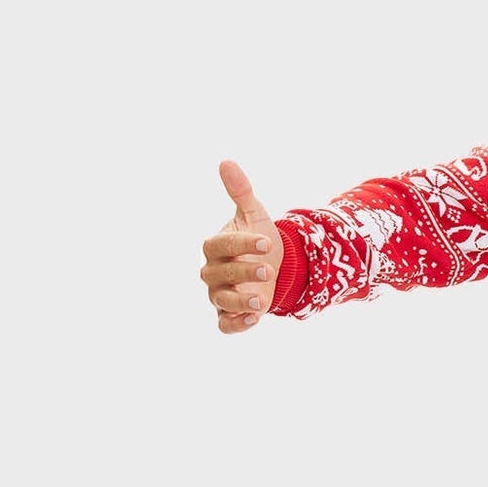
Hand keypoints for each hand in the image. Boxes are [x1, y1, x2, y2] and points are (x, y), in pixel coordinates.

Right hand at [200, 160, 284, 333]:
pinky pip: (225, 324)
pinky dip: (235, 324)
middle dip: (243, 271)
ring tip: (260, 301)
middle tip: (268, 269)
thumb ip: (241, 191)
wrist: (274, 266)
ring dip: (238, 301)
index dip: (243, 244)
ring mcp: (220, 294)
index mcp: (215, 246)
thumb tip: (226, 162)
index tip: (267, 242)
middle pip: (220, 273)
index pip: (223, 245)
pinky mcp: (229, 314)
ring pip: (221, 300)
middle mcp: (213, 271)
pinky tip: (254, 319)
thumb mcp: (254, 214)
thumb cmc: (258, 238)